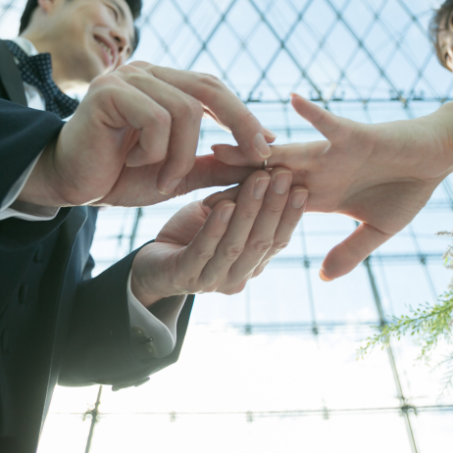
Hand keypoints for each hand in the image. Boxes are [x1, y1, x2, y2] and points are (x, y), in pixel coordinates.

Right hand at [19, 62, 274, 206]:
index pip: (213, 88)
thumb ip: (212, 164)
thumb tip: (259, 162)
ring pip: (186, 111)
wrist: (67, 184)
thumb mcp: (176, 172)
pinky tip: (133, 163)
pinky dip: (155, 152)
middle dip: (240, 123)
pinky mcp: (109, 92)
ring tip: (163, 179)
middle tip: (257, 157)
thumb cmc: (117, 176)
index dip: (243, 114)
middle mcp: (146, 73)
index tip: (268, 145)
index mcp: (162, 84)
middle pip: (208, 88)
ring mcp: (127, 78)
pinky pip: (157, 120)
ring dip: (182, 156)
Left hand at [130, 168, 306, 304]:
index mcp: (252, 265)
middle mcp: (237, 277)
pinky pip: (203, 251)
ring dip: (250, 211)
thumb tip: (268, 171)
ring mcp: (211, 281)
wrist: (150, 266)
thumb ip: (241, 199)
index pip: (278, 241)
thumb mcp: (219, 213)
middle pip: (262, 242)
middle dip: (275, 206)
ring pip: (236, 245)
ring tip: (259, 180)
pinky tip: (224, 204)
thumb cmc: (189, 236)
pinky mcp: (184, 277)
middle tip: (285, 175)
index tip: (302, 185)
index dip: (291, 215)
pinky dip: (215, 228)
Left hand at [209, 93, 452, 280]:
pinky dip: (315, 114)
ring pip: (286, 152)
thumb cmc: (408, 188)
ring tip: (219, 148)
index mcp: (319, 193)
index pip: (271, 203)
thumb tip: (322, 277)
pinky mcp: (357, 135)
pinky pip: (332, 123)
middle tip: (190, 188)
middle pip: (265, 177)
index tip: (205, 221)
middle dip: (230, 184)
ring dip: (253, 152)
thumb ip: (349, 251)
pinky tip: (292, 102)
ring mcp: (333, 152)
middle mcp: (317, 171)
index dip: (242, 211)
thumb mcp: (378, 230)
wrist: (437, 153)